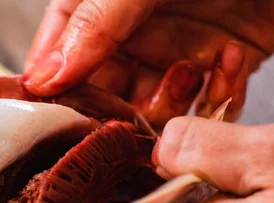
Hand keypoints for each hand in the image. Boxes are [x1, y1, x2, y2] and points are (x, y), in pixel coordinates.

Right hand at [22, 0, 273, 122]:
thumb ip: (94, 25)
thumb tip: (46, 78)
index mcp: (100, 6)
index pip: (58, 52)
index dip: (52, 84)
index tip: (51, 114)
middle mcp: (132, 34)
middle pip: (103, 92)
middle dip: (111, 110)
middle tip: (119, 121)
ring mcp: (174, 52)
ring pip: (152, 109)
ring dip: (168, 107)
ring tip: (186, 75)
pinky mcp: (219, 66)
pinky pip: (206, 104)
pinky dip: (218, 97)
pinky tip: (227, 62)